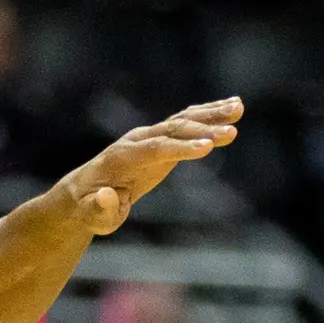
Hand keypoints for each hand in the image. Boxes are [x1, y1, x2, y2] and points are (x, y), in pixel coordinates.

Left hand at [56, 98, 243, 234]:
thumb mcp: (91, 216)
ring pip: (182, 121)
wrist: (84, 191)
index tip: (208, 147)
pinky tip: (233, 106)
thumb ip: (99, 208)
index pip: (155, 149)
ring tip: (239, 108)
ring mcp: (150, 137)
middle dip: (202, 129)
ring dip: (211, 114)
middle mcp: (137, 140)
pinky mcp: (162, 139)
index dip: (181, 148)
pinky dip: (209, 114)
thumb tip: (107, 196)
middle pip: (172, 130)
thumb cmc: (89, 209)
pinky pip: (186, 123)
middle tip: (232, 131)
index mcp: (122, 158)